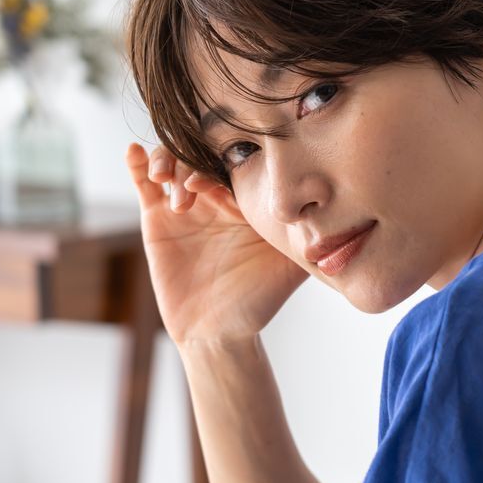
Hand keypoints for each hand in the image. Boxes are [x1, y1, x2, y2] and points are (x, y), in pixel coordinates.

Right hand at [124, 142, 308, 346]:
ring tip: (174, 186)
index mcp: (248, 197)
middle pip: (201, 152)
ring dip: (169, 162)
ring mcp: (186, 204)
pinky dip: (137, 163)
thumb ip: (313, 233)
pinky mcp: (158, 219)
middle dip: (195, 158)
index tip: (230, 161)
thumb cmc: (260, 298)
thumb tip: (349, 210)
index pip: (236, 157)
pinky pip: (144, 184)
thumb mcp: (293, 260)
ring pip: (173, 161)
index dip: (229, 151)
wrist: (221, 331)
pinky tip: (133, 153)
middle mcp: (217, 195)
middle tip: (197, 185)